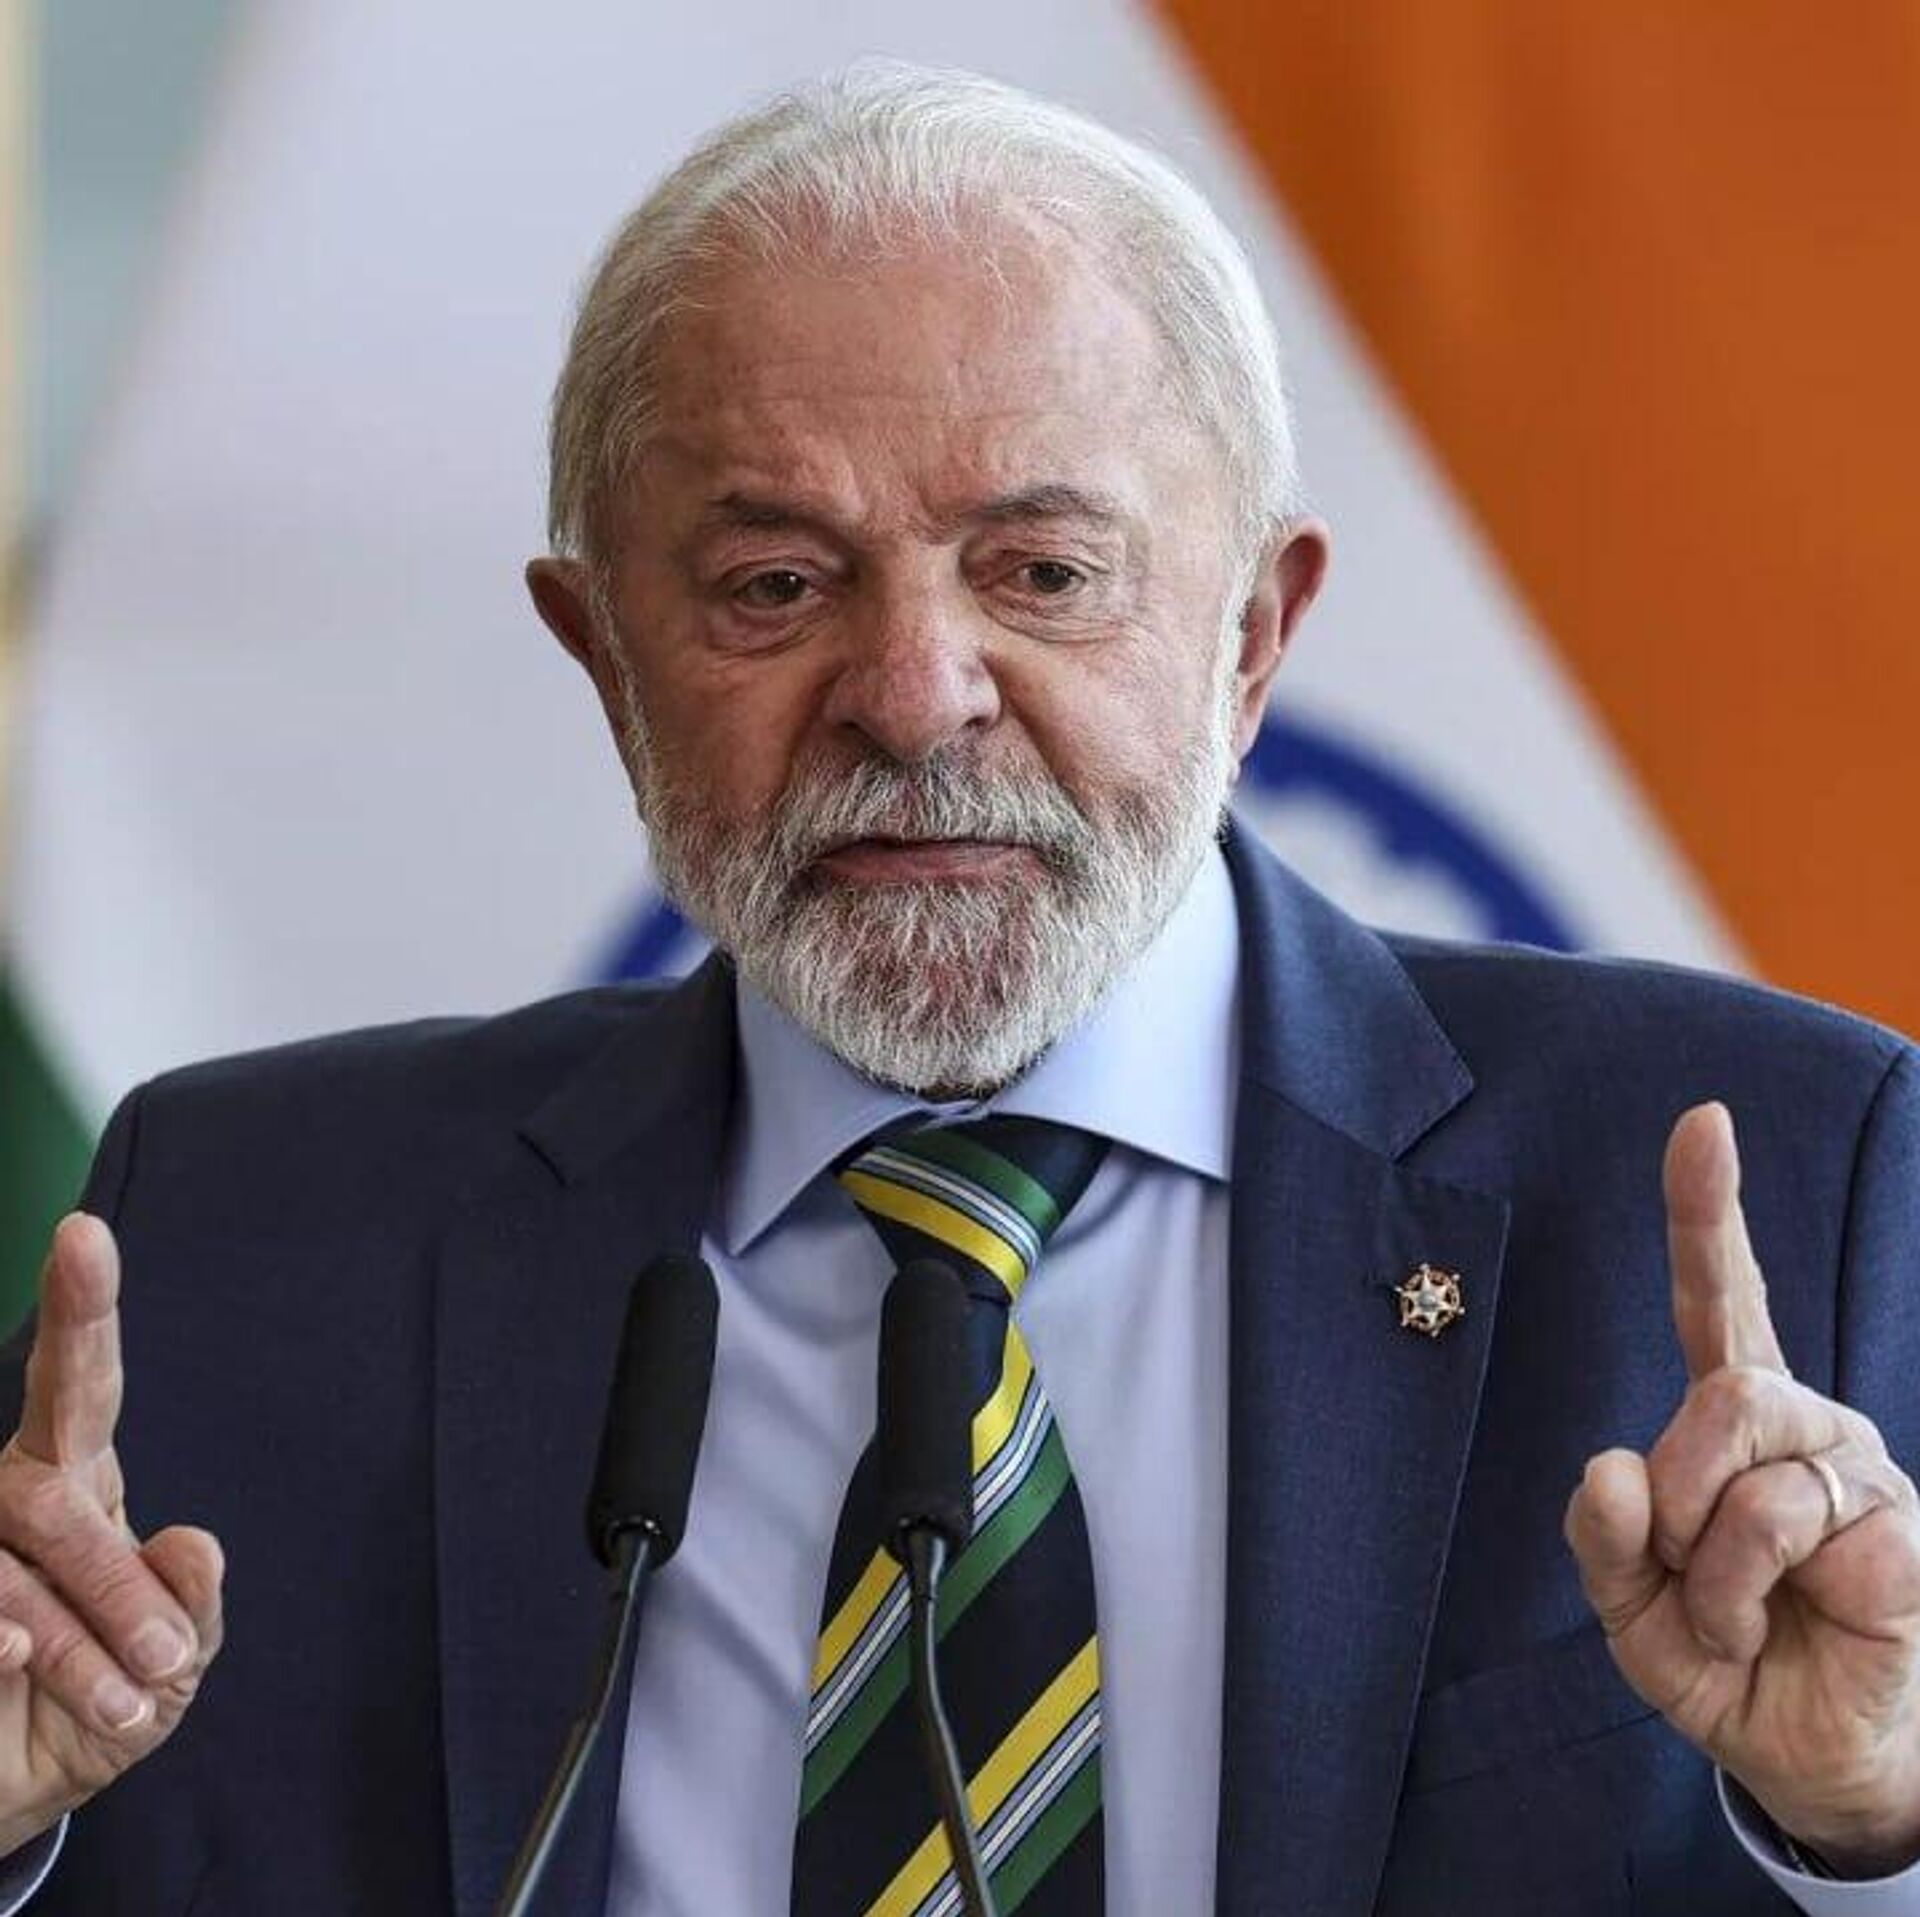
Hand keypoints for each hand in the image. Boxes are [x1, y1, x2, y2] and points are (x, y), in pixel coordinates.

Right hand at [0, 1214, 223, 1856]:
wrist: (15, 1797)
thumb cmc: (104, 1702)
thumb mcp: (173, 1668)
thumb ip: (194, 1612)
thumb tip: (197, 1545)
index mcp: (77, 1486)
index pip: (80, 1382)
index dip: (79, 1307)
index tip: (83, 1232)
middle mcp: (2, 1503)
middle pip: (49, 1499)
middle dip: (111, 1583)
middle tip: (162, 1659)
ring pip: (5, 1575)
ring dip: (72, 1649)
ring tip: (123, 1702)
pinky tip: (13, 1671)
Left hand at [1564, 1104, 1919, 1875]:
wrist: (1802, 1754)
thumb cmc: (1722, 1656)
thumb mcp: (1628, 1600)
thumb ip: (1601, 1533)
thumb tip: (1607, 1465)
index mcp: (1731, 1420)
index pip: (1720, 1297)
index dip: (1708, 1209)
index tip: (1704, 1121)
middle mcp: (1803, 1425)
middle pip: (1721, 1387)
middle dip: (1671, 1484)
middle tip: (1670, 1559)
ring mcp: (1861, 1473)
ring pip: (1749, 1465)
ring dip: (1703, 1559)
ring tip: (1723, 1612)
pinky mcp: (1902, 1536)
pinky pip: (1794, 1529)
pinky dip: (1740, 1595)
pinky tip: (1775, 1627)